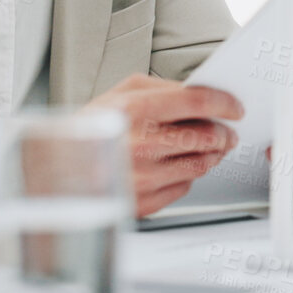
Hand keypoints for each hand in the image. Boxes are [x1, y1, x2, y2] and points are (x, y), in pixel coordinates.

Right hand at [94, 74, 242, 216]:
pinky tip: (176, 166)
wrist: (57, 169)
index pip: (197, 102)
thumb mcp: (120, 93)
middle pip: (206, 137)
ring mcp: (142, 177)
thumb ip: (162, 89)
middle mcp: (140, 144)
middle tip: (226, 132)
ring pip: (200, 164)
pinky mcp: (143, 202)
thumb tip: (199, 93)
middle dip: (223, 133)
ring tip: (208, 148)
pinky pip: (184, 187)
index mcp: (134, 110)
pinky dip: (186, 175)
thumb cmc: (90, 129)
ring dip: (211, 155)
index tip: (235, 108)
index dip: (224, 103)